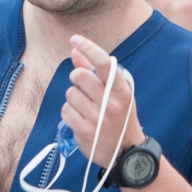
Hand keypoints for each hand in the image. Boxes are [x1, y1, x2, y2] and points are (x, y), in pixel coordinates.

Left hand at [64, 35, 143, 164]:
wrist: (125, 152)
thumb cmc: (120, 117)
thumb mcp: (115, 93)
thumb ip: (94, 72)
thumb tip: (75, 51)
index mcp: (122, 90)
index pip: (103, 63)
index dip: (88, 48)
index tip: (75, 39)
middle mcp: (110, 102)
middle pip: (80, 76)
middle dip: (76, 78)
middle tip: (83, 87)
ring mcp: (97, 117)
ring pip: (70, 94)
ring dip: (74, 99)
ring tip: (86, 108)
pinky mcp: (84, 130)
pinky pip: (65, 110)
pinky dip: (70, 113)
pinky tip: (81, 119)